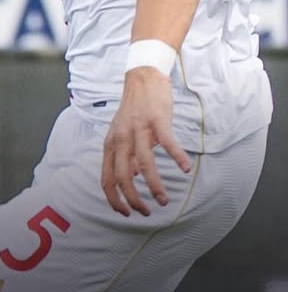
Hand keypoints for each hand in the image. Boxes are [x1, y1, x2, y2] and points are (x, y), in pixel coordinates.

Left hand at [101, 67, 190, 216]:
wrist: (142, 79)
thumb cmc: (134, 110)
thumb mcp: (122, 135)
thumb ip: (125, 156)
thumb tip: (135, 177)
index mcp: (111, 145)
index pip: (107, 178)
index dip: (114, 199)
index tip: (126, 213)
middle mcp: (121, 139)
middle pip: (122, 176)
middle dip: (134, 199)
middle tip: (147, 212)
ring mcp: (138, 129)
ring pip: (144, 163)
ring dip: (154, 186)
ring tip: (164, 200)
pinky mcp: (156, 120)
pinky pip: (167, 142)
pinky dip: (176, 157)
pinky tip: (185, 169)